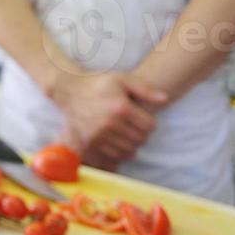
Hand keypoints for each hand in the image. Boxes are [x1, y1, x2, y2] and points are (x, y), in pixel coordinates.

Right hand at [48, 72, 168, 167]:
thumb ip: (145, 89)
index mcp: (120, 107)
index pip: (149, 126)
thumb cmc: (98, 84)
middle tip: (133, 125)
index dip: (149, 122)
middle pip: (140, 140)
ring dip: (131, 143)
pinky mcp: (91, 143)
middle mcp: (110, 123)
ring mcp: (99, 135)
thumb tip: (165, 99)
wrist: (69, 91)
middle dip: (141, 133)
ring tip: (125, 132)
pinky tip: (116, 139)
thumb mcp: (122, 79)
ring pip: (130, 150)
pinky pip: (115, 155)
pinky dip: (120, 151)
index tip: (141, 116)